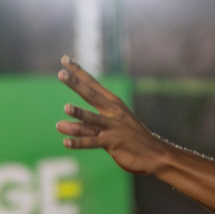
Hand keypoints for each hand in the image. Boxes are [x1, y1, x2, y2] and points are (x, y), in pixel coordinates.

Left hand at [55, 56, 166, 174]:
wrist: (155, 154)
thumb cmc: (131, 138)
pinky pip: (93, 142)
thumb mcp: (111, 125)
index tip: (64, 59)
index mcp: (113, 103)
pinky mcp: (113, 143)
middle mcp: (113, 112)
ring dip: (80, 113)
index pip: (92, 84)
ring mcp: (113, 127)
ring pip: (93, 119)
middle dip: (76, 84)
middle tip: (61, 74)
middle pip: (91, 95)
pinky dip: (79, 142)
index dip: (78, 72)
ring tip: (66, 107)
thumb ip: (84, 124)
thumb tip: (59, 125)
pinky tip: (66, 142)